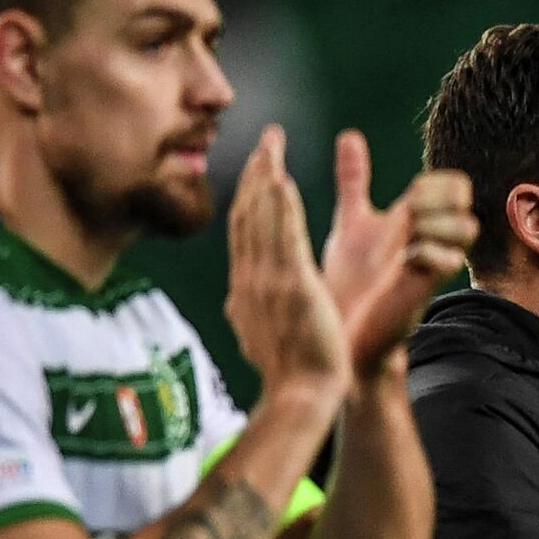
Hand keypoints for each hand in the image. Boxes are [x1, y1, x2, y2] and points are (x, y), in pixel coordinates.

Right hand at [225, 125, 349, 403]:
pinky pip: (282, 237)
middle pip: (246, 216)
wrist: (299, 397)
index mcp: (246, 290)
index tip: (258, 168)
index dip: (249, 197)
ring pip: (261, 219)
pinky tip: (281, 179)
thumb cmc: (290, 375)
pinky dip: (279, 206)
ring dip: (266, 178)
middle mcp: (250, 279)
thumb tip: (239, 302)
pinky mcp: (290, 286)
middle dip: (255, 175)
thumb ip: (252, 311)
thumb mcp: (261, 334)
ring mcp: (267, 281)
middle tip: (266, 140)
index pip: (243, 233)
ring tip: (272, 145)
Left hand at [319, 129, 476, 377]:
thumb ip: (356, 182)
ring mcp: (429, 267)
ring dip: (439, 219)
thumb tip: (350, 136)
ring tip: (408, 227)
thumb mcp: (352, 224)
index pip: (455, 188)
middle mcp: (430, 244)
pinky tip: (405, 256)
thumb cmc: (350, 285)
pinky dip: (429, 251)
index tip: (411, 193)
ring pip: (466, 228)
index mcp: (418, 225)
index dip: (442, 182)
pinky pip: (447, 261)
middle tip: (409, 205)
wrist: (342, 334)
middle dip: (442, 197)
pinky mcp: (422, 291)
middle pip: (466, 204)